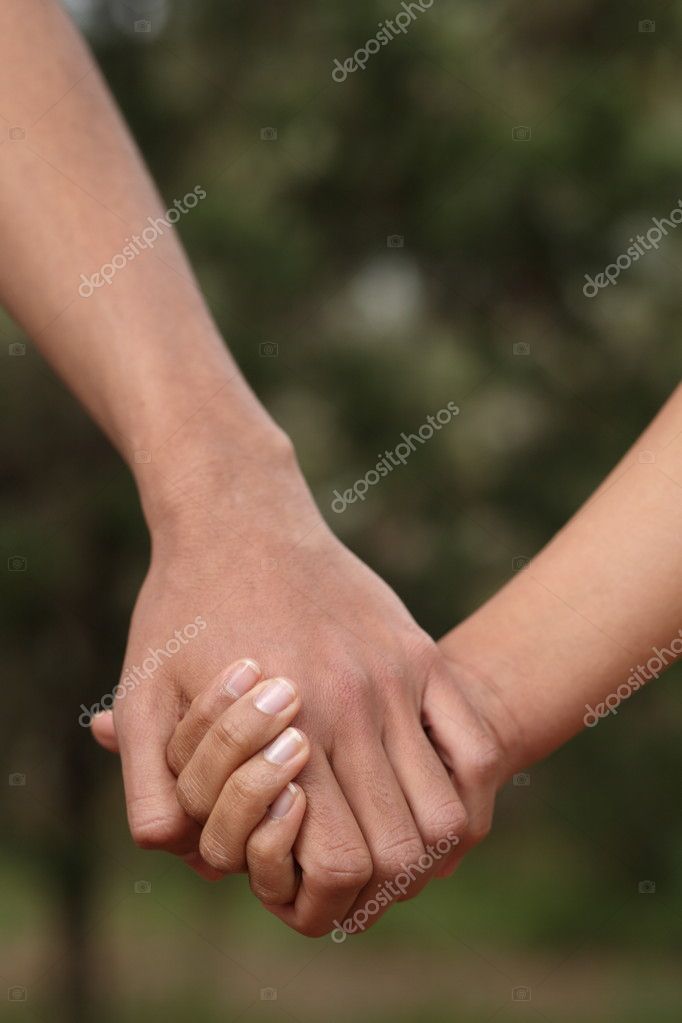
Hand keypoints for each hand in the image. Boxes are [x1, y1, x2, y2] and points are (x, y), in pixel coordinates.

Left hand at [91, 439, 506, 935]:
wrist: (239, 517)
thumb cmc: (184, 607)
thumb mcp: (144, 693)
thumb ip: (151, 785)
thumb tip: (182, 854)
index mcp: (287, 727)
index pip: (337, 861)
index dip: (323, 903)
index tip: (305, 901)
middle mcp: (354, 706)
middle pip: (403, 847)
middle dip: (376, 890)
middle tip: (347, 888)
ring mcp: (396, 677)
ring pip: (448, 807)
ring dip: (424, 848)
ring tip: (386, 849)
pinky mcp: (419, 651)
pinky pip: (475, 744)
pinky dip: (466, 791)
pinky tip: (426, 795)